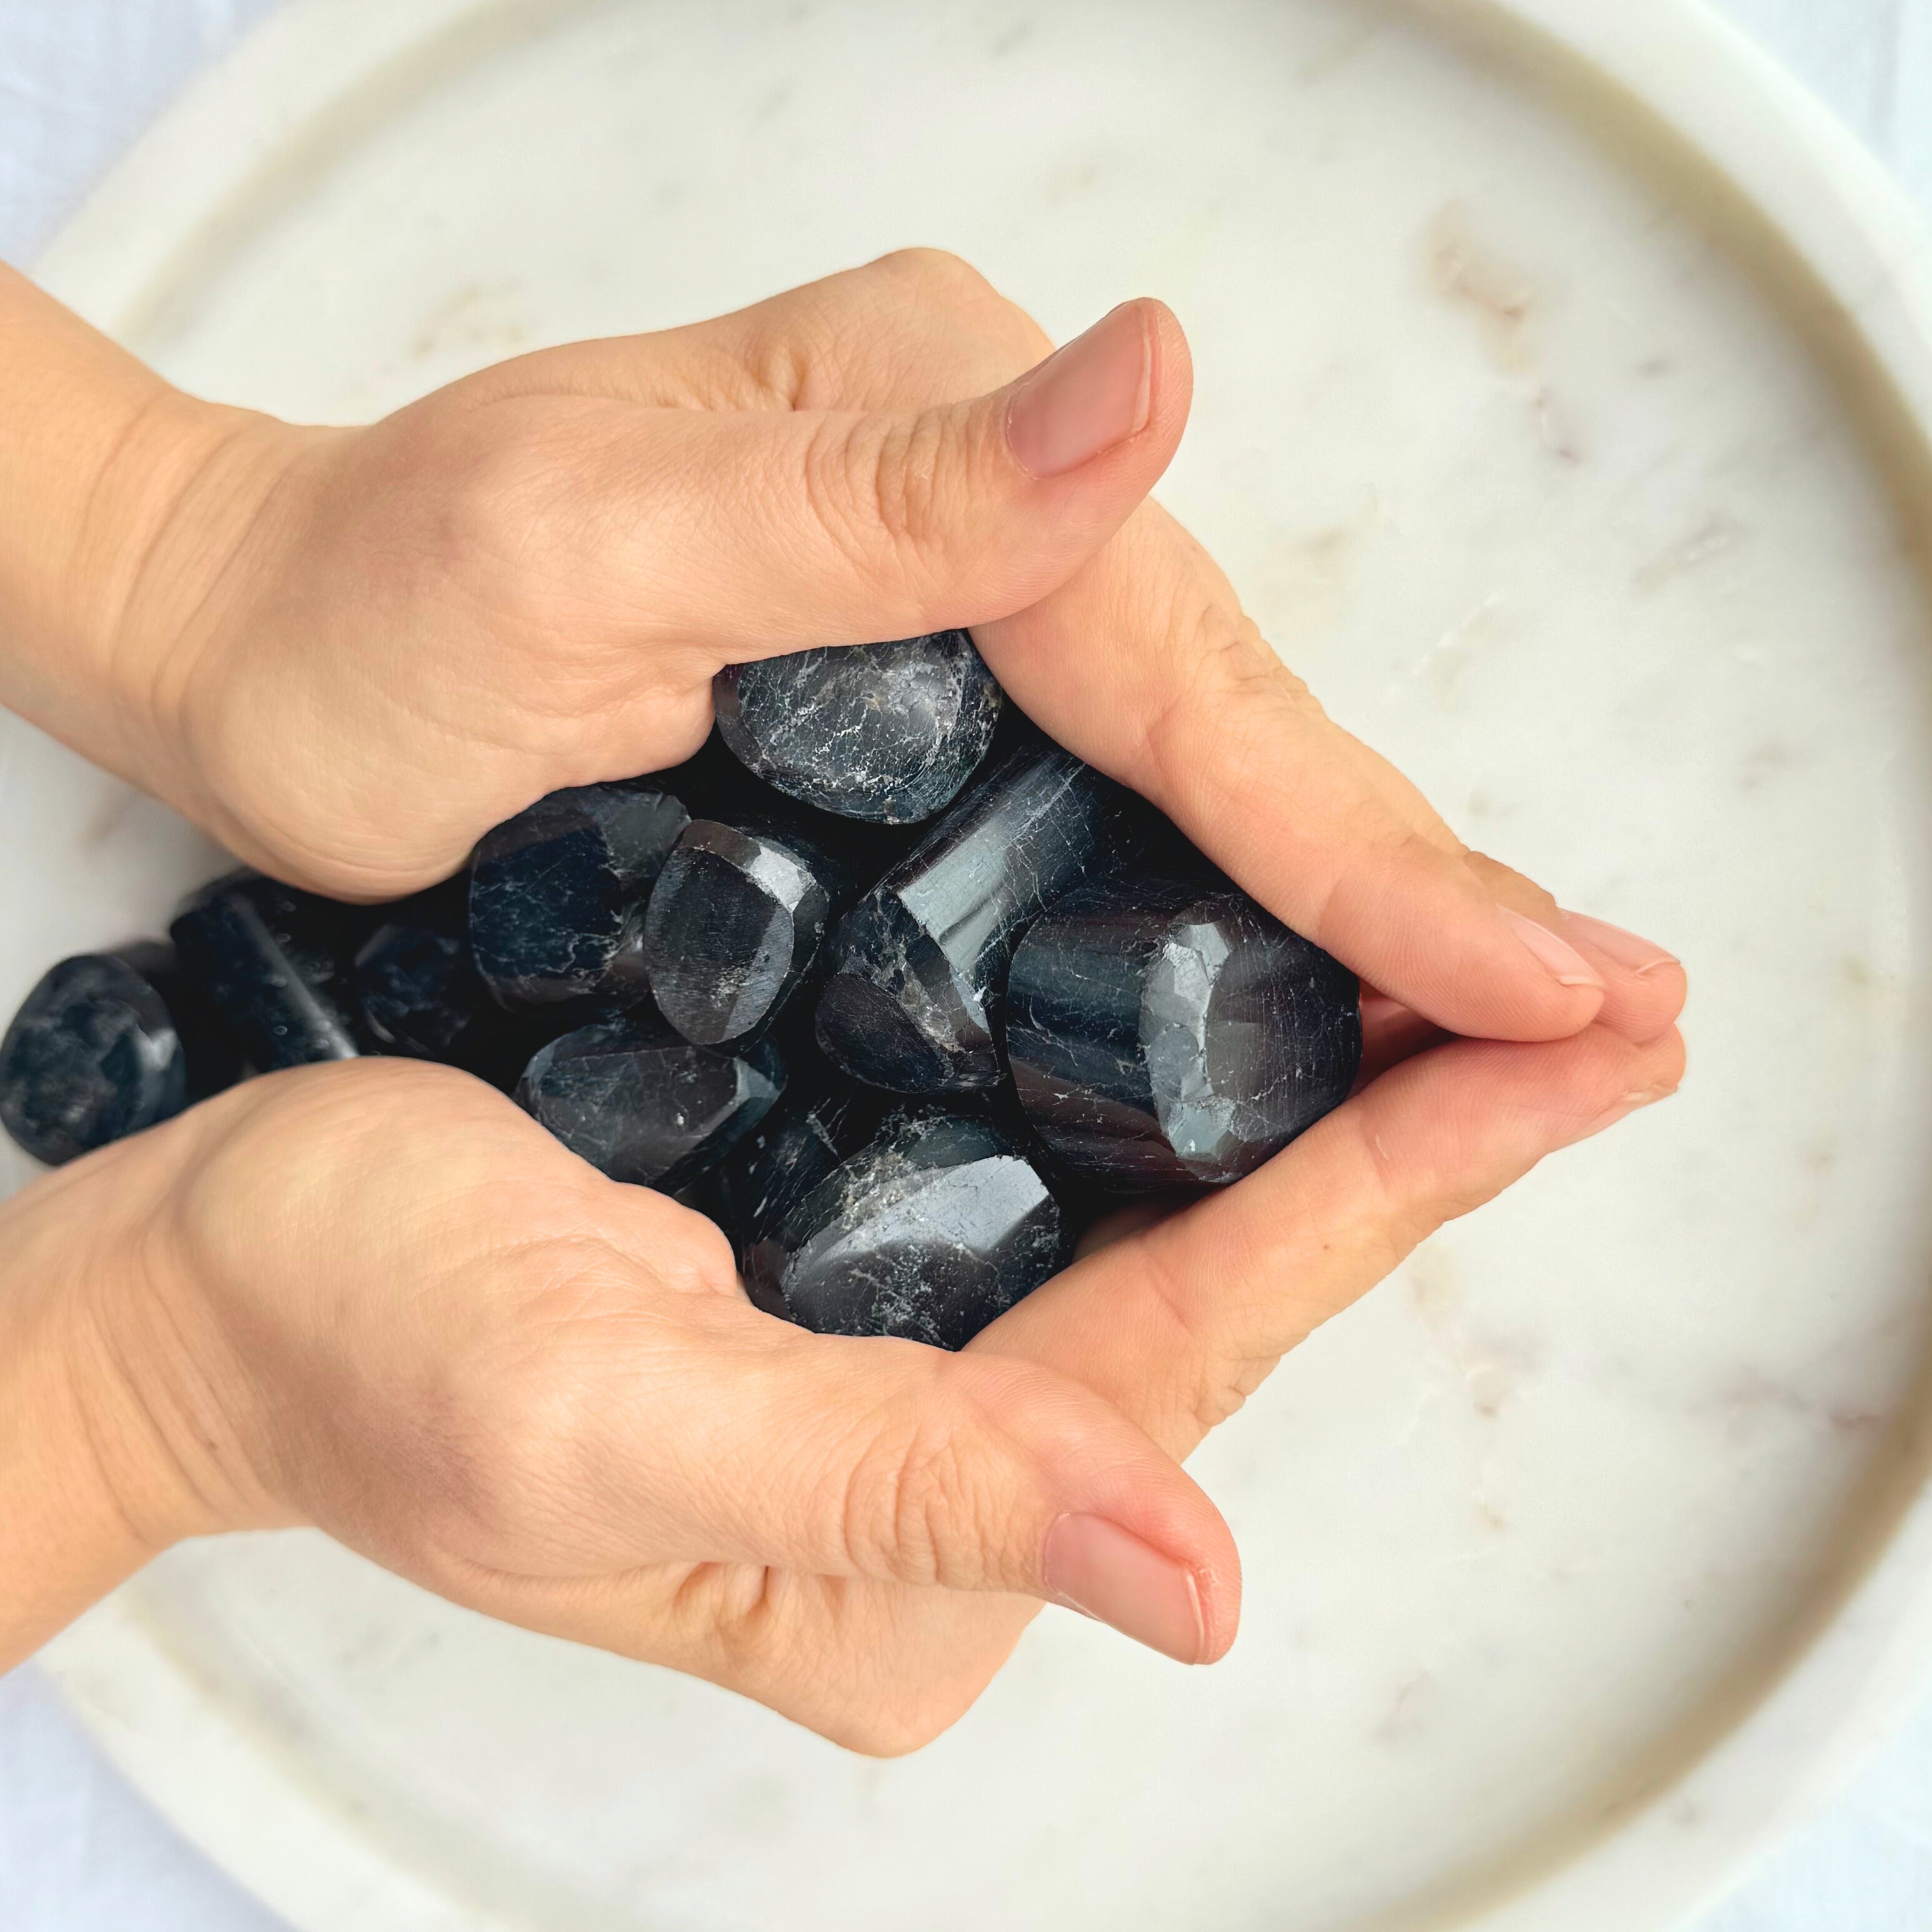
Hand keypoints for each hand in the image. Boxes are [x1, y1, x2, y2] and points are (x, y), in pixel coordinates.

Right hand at [1, 1010, 1680, 1750]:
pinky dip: (1198, 1095)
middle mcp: (936, 1497)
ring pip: (1173, 1232)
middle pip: (1222, 1292)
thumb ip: (896, 1493)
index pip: (1194, 1343)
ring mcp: (908, 1390)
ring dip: (1336, 1112)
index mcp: (899, 1565)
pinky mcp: (870, 1291)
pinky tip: (1281, 1016)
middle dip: (1418, 1144)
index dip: (1389, 1188)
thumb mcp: (604, 1409)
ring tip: (1502, 1001)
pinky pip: (1082, 1187)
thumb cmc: (356, 1338)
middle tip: (1599, 1011)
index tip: (1571, 1060)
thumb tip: (1194, 1586)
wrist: (219, 1276)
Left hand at [2, 252, 1681, 1047]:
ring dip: (1355, 906)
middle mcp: (971, 495)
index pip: (1188, 673)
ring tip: (1522, 1024)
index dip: (1360, 846)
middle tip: (1609, 1016)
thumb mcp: (580, 537)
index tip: (1529, 983)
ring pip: (1200, 776)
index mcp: (926, 430)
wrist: (260, 644)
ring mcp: (953, 601)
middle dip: (1415, 883)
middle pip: (1236, 720)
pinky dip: (1225, 908)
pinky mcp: (921, 704)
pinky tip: (1312, 995)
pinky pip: (1114, 813)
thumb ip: (872, 489)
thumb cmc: (370, 607)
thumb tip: (1152, 389)